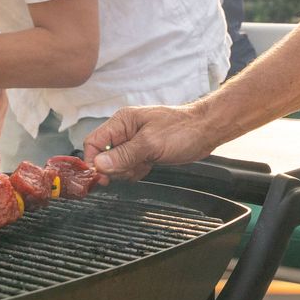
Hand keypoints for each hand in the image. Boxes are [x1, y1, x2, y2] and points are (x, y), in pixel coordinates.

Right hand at [83, 104, 218, 181]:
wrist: (206, 131)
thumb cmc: (182, 130)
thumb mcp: (150, 144)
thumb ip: (123, 155)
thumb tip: (99, 165)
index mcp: (122, 122)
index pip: (93, 142)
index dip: (94, 161)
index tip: (102, 177)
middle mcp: (125, 131)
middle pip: (103, 156)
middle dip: (115, 167)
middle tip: (133, 167)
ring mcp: (134, 142)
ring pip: (116, 164)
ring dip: (127, 170)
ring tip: (145, 164)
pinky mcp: (143, 152)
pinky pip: (129, 167)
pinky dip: (137, 171)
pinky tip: (150, 166)